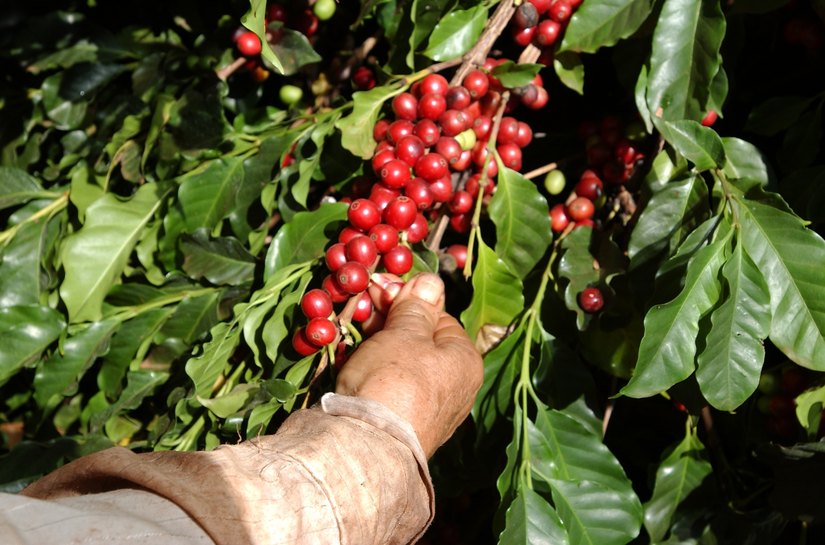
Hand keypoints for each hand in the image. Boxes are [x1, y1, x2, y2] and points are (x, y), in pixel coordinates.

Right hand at [335, 273, 482, 457]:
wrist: (368, 446)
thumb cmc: (394, 380)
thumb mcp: (405, 332)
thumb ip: (417, 306)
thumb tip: (431, 282)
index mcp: (466, 362)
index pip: (439, 318)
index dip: (408, 301)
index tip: (380, 290)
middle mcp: (455, 389)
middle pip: (420, 342)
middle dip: (389, 323)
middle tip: (363, 307)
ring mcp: (430, 411)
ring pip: (402, 366)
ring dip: (377, 347)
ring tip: (352, 335)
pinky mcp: (404, 427)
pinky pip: (390, 390)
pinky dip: (372, 374)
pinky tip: (352, 364)